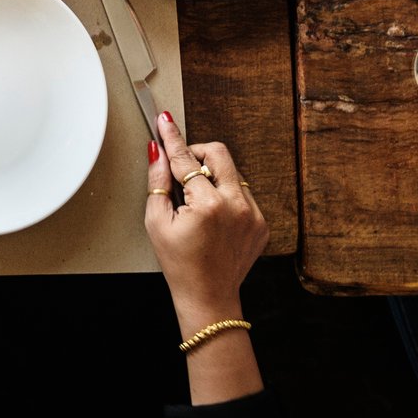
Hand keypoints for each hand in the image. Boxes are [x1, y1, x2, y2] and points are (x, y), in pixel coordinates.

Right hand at [145, 110, 267, 329]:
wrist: (208, 296)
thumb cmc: (179, 264)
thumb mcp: (156, 223)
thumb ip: (158, 183)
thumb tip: (157, 152)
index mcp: (208, 205)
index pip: (185, 159)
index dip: (172, 138)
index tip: (165, 121)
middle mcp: (236, 205)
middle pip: (218, 153)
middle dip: (197, 153)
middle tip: (182, 169)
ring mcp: (253, 213)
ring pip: (232, 171)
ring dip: (211, 176)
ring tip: (196, 202)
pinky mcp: (261, 222)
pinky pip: (242, 192)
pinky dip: (225, 195)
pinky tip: (213, 217)